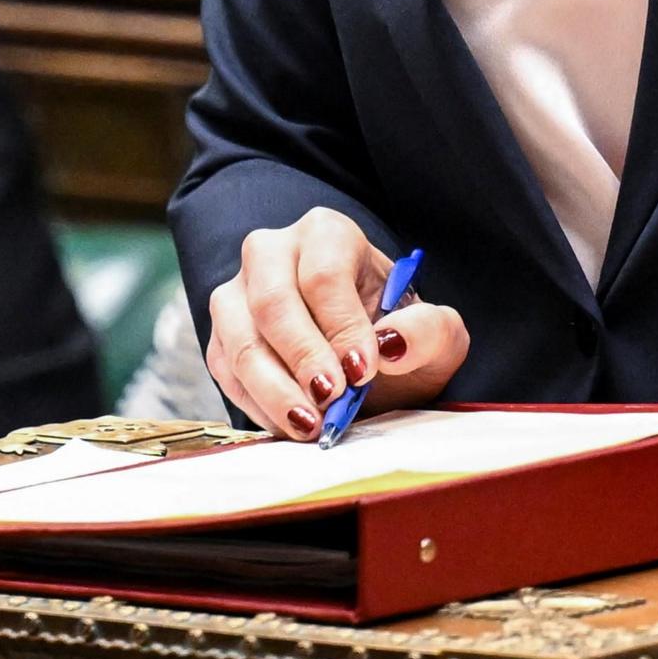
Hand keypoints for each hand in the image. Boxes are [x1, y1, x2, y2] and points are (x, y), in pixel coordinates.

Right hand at [204, 207, 466, 437]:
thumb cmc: (396, 338)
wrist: (366, 365)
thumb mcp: (435, 335)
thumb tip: (391, 344)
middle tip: (331, 398)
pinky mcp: (222, 339)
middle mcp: (272, 253)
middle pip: (272, 301)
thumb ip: (429, 331)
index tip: (362, 370)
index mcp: (327, 234)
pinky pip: (227, 371)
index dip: (341, 325)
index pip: (324, 274)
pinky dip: (258, 404)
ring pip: (240, 339)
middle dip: (302, 356)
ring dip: (275, 389)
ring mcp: (237, 294)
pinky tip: (292, 424)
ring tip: (312, 424)